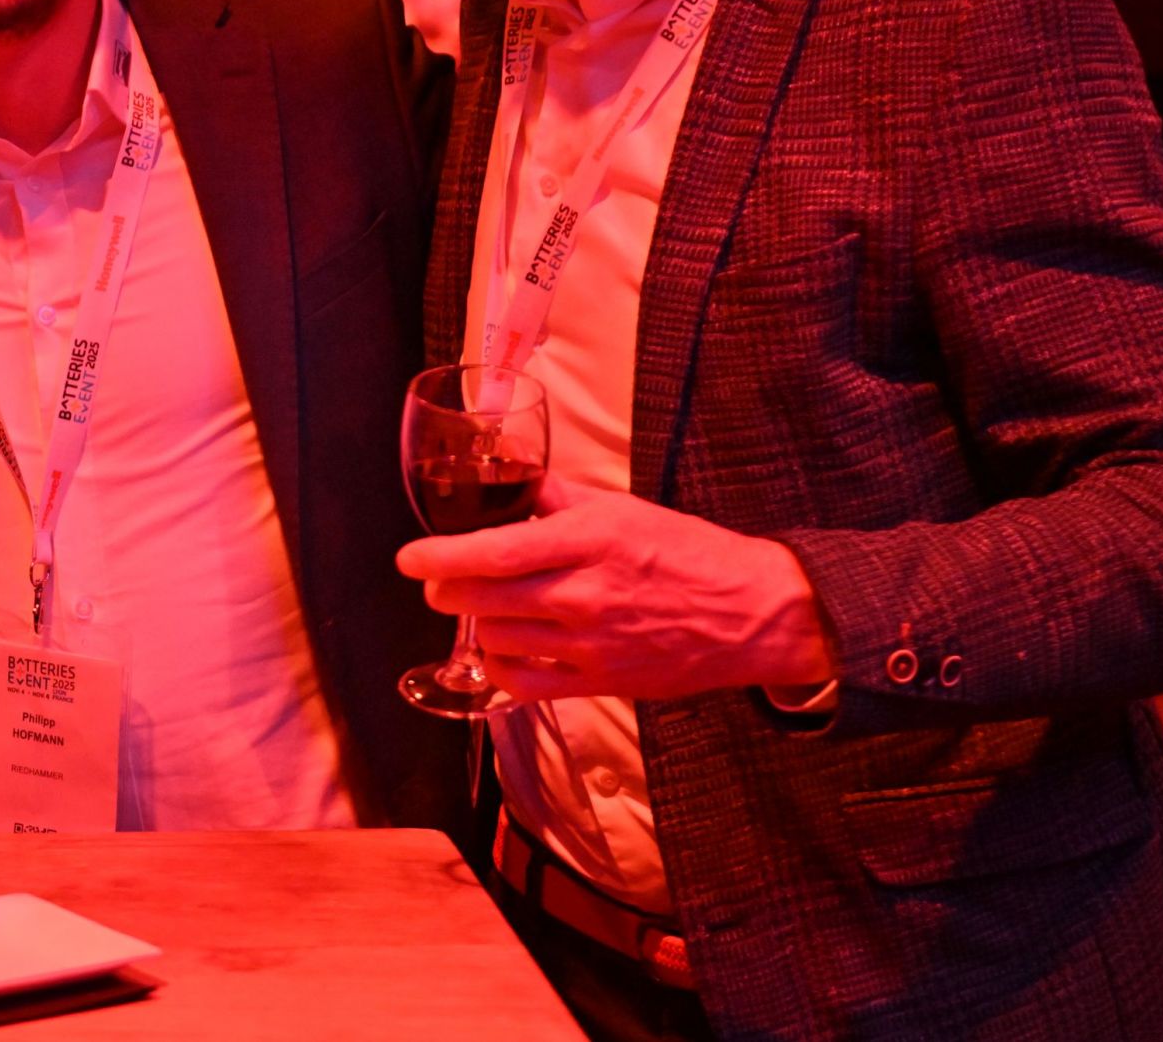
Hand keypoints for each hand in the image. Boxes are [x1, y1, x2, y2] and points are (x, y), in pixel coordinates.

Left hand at [396, 477, 837, 702]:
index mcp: (589, 540)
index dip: (440, 556)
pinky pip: (524, 682)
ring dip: (475, 622)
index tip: (409, 558)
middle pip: (482, 598)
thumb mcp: (624, 508)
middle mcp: (584, 593)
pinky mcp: (600, 682)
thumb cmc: (690, 554)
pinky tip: (501, 649)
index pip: (494, 552)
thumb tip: (513, 480)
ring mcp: (591, 643)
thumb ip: (561, 499)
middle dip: (445, 589)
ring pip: (496, 638)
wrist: (753, 614)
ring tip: (481, 608)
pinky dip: (499, 665)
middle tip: (439, 581)